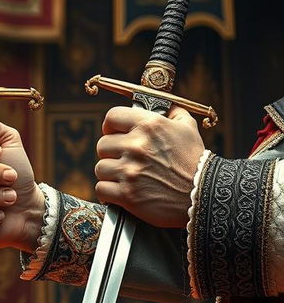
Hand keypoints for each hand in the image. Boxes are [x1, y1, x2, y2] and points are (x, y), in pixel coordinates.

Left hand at [94, 105, 204, 227]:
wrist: (203, 196)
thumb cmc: (196, 163)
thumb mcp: (188, 129)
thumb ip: (174, 113)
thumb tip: (166, 107)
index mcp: (149, 125)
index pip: (112, 117)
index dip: (110, 126)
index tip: (113, 133)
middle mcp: (137, 146)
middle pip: (102, 145)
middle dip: (111, 153)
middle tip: (122, 160)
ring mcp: (130, 171)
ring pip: (100, 168)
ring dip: (109, 174)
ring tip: (123, 177)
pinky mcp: (127, 194)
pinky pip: (101, 189)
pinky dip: (108, 192)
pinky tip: (119, 192)